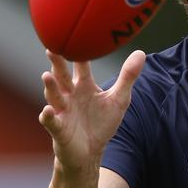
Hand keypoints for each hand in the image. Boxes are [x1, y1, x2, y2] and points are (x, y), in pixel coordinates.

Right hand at [39, 49, 145, 170]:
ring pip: (54, 96)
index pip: (80, 64)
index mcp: (84, 85)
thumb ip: (128, 77)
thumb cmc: (102, 123)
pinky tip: (47, 111)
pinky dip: (48, 116)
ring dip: (50, 87)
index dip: (80, 51)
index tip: (79, 35)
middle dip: (56, 63)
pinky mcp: (59, 129)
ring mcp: (62, 111)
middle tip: (52, 48)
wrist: (90, 152)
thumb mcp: (119, 99)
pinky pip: (51, 121)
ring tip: (46, 76)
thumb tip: (141, 53)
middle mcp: (70, 95)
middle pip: (61, 76)